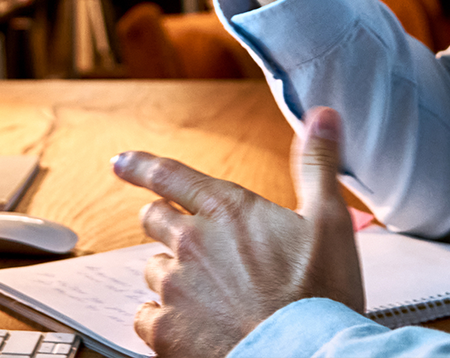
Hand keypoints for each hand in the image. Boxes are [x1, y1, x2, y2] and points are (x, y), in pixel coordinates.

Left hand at [113, 107, 364, 357]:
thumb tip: (323, 117)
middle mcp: (192, 241)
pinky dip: (161, 320)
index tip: (120, 162)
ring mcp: (176, 286)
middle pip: (153, 219)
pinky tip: (185, 326)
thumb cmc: (319, 295)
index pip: (168, 174)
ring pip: (152, 270)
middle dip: (162, 223)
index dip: (139, 165)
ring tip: (200, 292)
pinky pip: (144, 317)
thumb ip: (317, 164)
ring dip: (169, 275)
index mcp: (226, 209)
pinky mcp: (168, 330)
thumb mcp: (329, 221)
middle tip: (182, 239)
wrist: (306, 357)